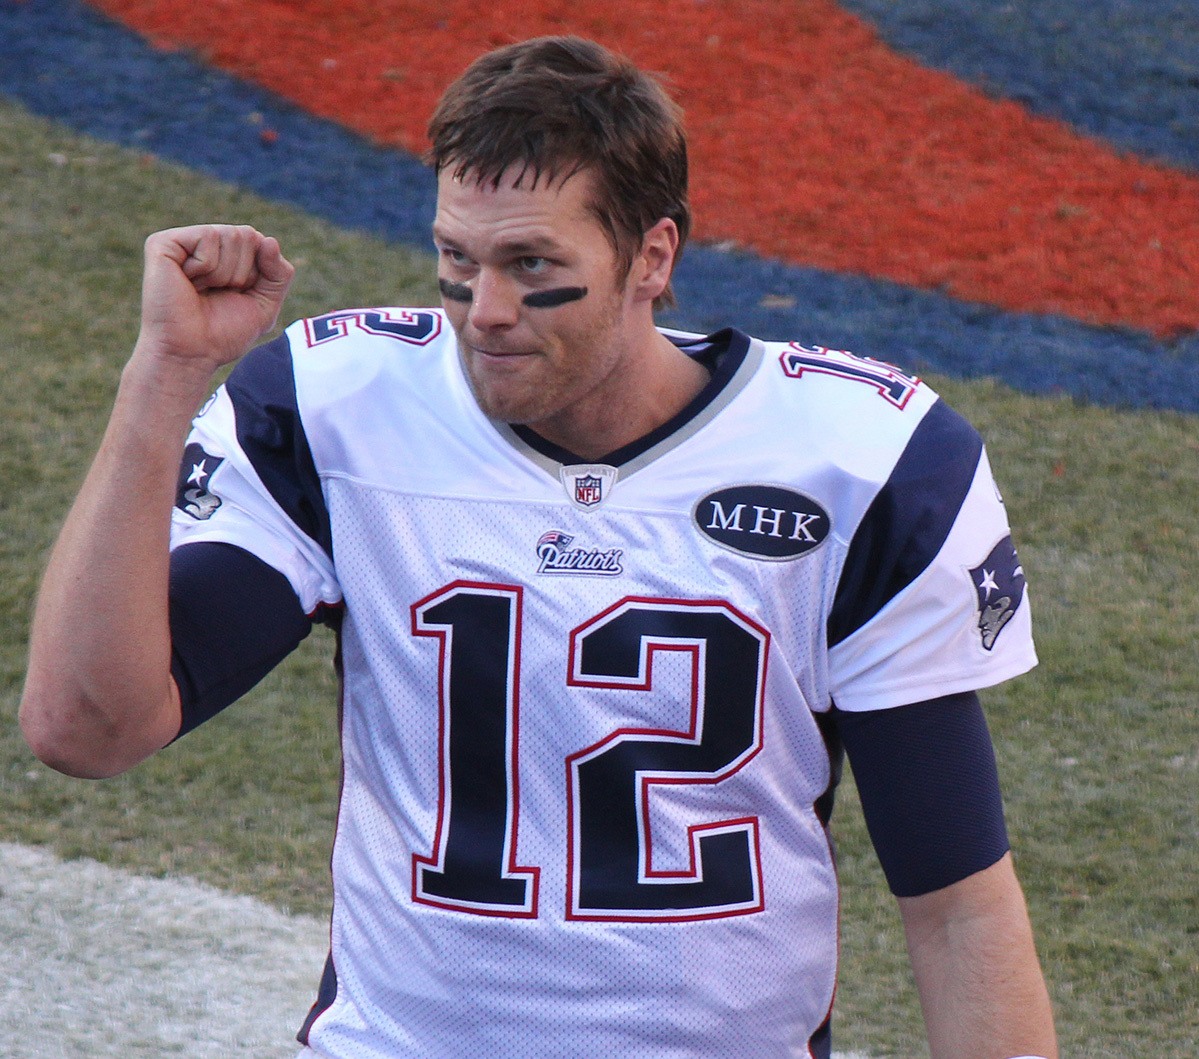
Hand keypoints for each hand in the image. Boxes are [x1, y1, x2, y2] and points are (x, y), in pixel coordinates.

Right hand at [135, 224, 295, 374]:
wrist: (192, 353)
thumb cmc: (224, 333)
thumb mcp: (265, 304)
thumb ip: (279, 274)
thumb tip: (270, 240)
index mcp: (226, 255)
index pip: (262, 242)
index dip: (260, 274)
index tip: (238, 295)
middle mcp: (204, 243)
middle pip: (248, 234)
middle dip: (243, 272)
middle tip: (218, 293)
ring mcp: (183, 241)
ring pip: (231, 235)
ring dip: (224, 273)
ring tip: (201, 289)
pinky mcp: (163, 242)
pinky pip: (208, 237)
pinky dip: (206, 267)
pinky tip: (188, 281)